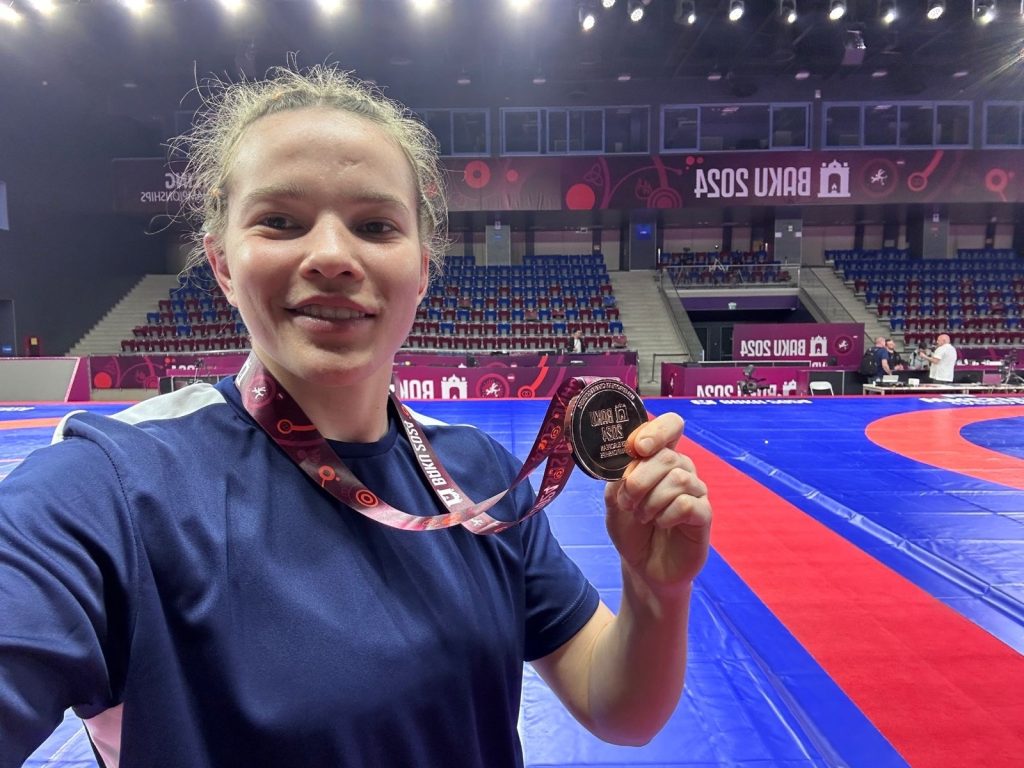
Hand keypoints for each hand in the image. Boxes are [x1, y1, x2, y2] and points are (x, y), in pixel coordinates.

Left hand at [604, 413, 711, 593]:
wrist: (642, 566)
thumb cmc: (630, 529)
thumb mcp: (614, 500)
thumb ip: (619, 477)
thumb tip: (630, 458)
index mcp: (659, 458)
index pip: (671, 426)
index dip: (656, 431)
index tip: (636, 448)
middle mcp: (681, 469)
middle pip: (667, 456)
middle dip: (639, 481)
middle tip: (627, 503)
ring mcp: (695, 491)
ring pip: (678, 478)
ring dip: (651, 500)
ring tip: (642, 516)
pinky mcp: (704, 515)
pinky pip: (688, 504)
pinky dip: (667, 515)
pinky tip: (661, 524)